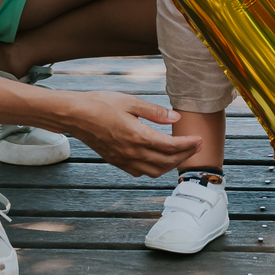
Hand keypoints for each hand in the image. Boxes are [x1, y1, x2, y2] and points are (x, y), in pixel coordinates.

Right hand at [60, 92, 201, 177]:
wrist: (75, 115)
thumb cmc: (100, 104)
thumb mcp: (130, 102)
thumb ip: (155, 112)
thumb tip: (176, 118)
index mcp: (138, 136)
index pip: (170, 147)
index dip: (188, 145)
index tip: (199, 140)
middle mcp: (132, 153)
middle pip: (166, 162)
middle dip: (184, 155)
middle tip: (196, 146)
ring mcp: (123, 160)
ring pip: (154, 171)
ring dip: (170, 164)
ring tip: (181, 153)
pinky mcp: (116, 162)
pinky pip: (140, 172)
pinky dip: (154, 168)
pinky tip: (157, 158)